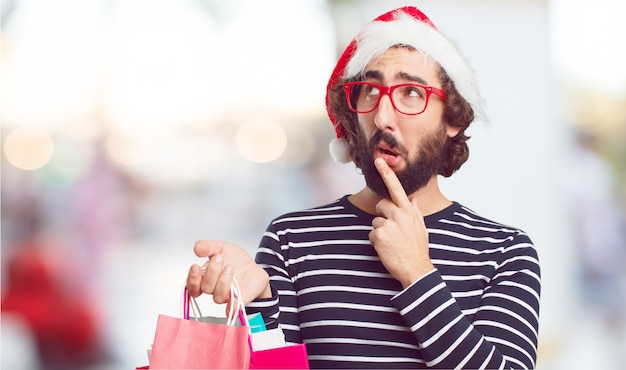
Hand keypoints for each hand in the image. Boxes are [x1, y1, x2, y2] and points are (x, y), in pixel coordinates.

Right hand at [186, 240, 270, 306]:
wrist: (254, 266)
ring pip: (218, 297)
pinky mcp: (240, 299)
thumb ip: (208, 247)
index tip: (195, 266)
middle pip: (206, 288)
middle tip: (219, 258)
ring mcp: (227, 296)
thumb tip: (196, 248)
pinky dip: (232, 307)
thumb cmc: (235, 260)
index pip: (192, 285)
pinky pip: (233, 309)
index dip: (192, 278)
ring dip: (222, 282)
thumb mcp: (221, 248)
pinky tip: (233, 299)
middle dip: (211, 272)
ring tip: (229, 268)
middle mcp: (214, 289)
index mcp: (206, 278)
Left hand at [369, 158, 433, 287]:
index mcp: (409, 210)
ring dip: (380, 231)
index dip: (387, 173)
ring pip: (375, 221)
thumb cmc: (418, 248)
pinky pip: (371, 234)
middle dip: (383, 215)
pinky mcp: (378, 235)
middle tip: (393, 230)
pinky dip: (376, 242)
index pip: (397, 188)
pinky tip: (386, 248)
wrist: (416, 269)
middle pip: (381, 206)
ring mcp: (388, 224)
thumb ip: (415, 210)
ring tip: (392, 242)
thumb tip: (412, 198)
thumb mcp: (421, 227)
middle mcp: (398, 214)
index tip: (378, 160)